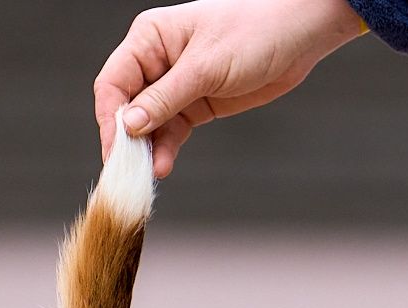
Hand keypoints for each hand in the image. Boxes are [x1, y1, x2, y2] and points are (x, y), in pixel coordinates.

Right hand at [94, 0, 366, 177]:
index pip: (114, 82)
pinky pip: (173, 130)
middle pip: (127, 106)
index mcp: (150, 39)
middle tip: (128, 172)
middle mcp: (157, 61)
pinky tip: (163, 166)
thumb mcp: (206, 67)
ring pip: (150, 123)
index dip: (110, 118)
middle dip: (127, 139)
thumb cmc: (253, 33)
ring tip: (148, 175)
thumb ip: (166, 98)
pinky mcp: (197, 104)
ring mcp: (177, 85)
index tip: (115, 150)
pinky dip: (167, 149)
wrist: (297, 38)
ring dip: (148, 149)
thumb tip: (130, 125)